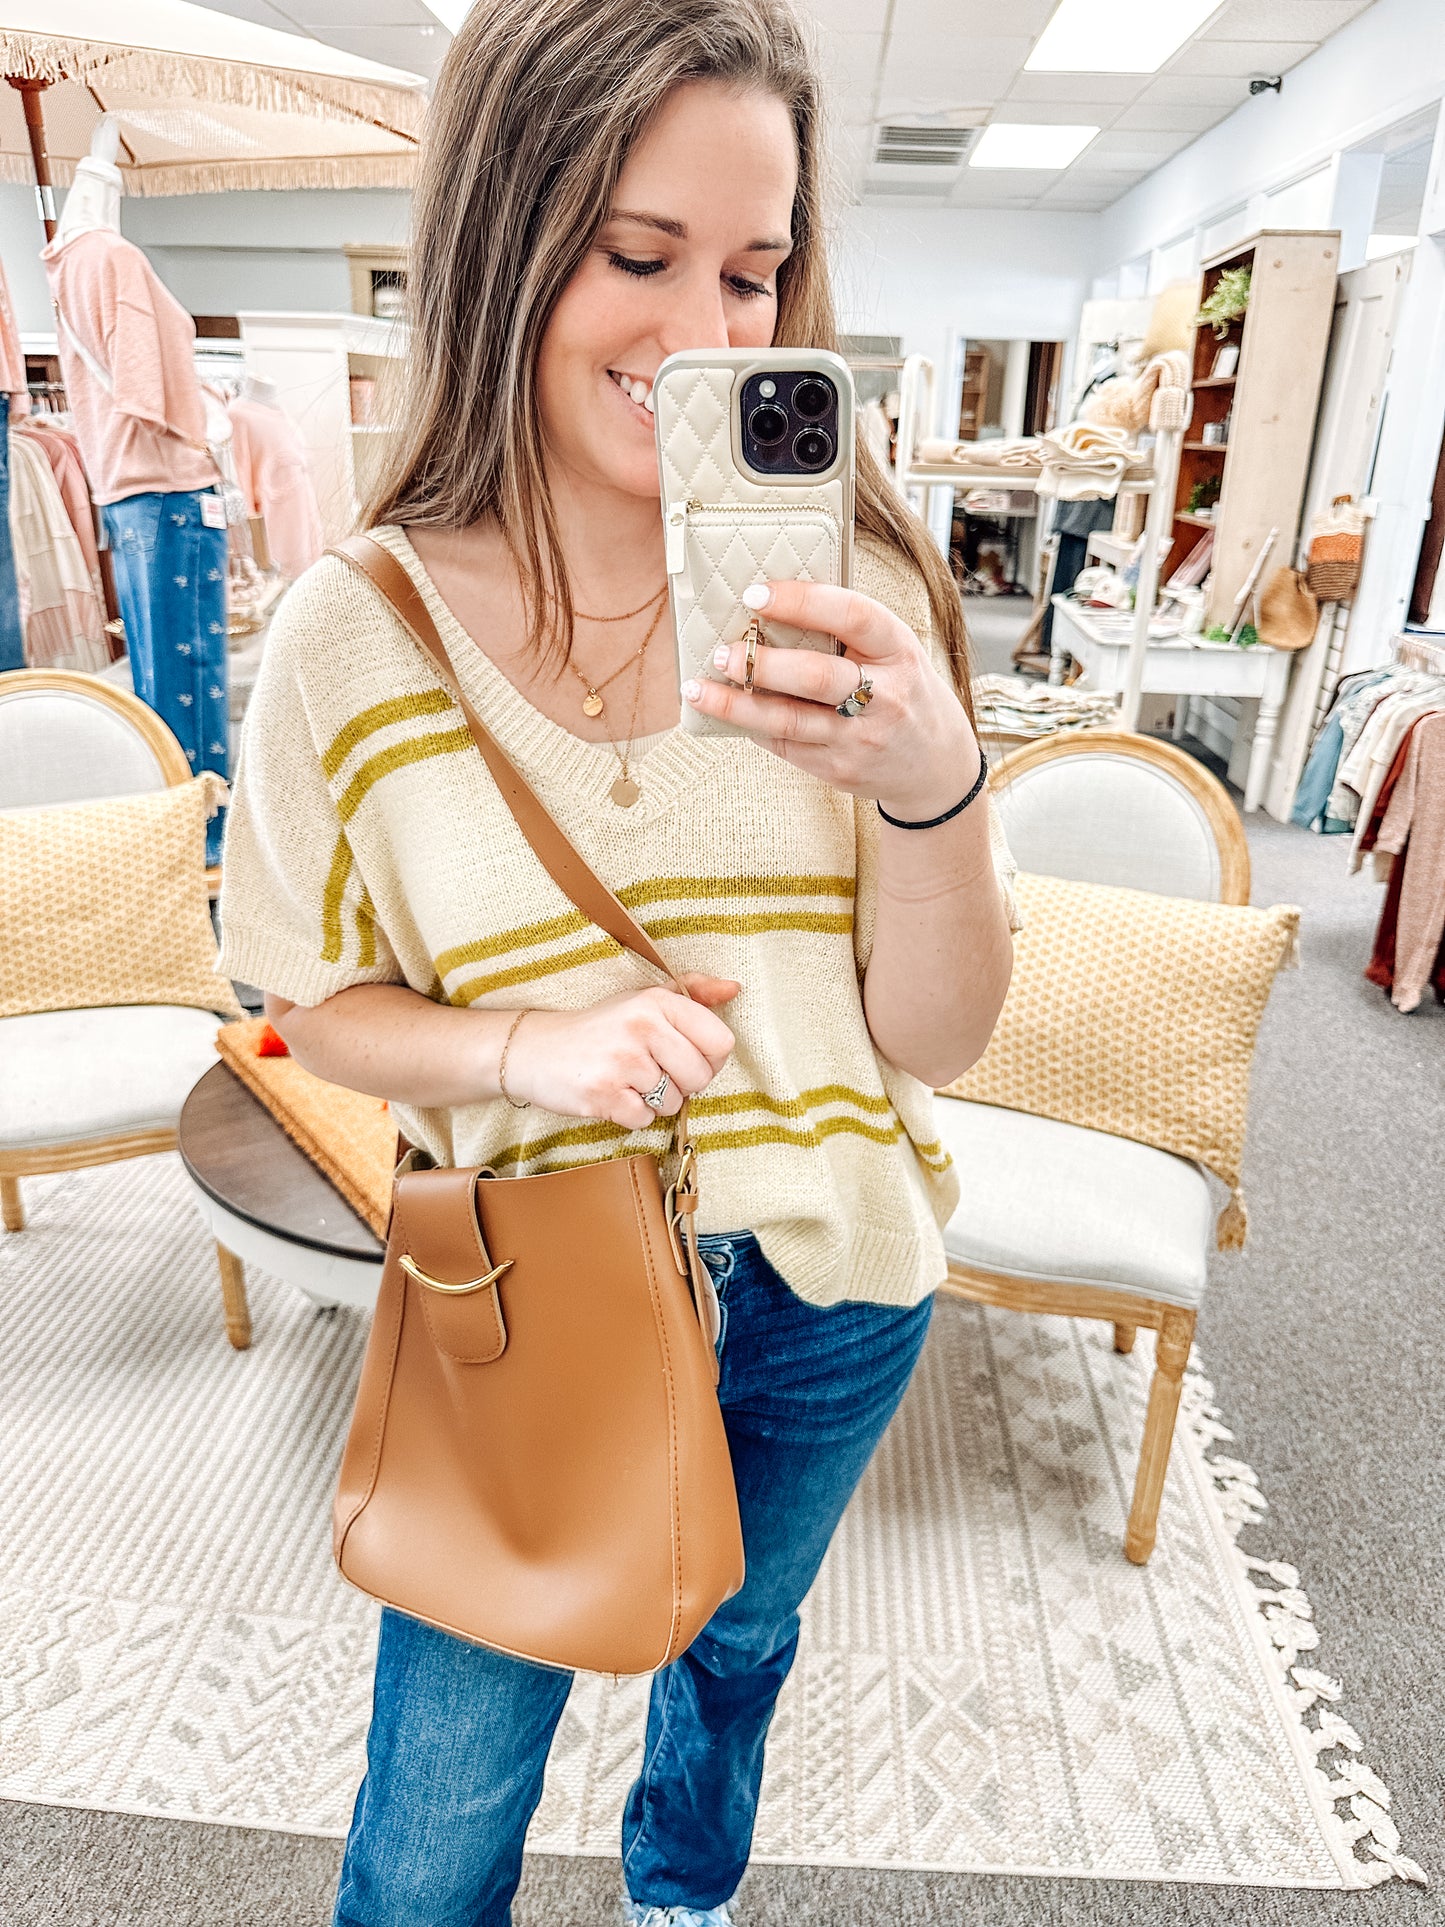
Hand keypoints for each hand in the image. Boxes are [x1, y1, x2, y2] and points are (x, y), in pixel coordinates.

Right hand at [503, 974, 738, 1129]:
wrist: (537, 1049)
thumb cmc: (601, 1027)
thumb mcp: (644, 999)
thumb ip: (692, 992)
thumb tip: (733, 989)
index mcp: (658, 1001)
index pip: (720, 1042)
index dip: (708, 1057)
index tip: (684, 1055)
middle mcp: (642, 1026)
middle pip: (701, 1078)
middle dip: (682, 1083)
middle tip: (652, 1071)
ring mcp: (622, 1061)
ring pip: (674, 1102)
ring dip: (655, 1101)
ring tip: (628, 1080)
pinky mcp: (603, 1094)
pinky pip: (645, 1120)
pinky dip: (631, 1115)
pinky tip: (613, 1094)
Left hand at [681, 581, 980, 821]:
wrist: (936, 766)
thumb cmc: (904, 692)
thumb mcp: (895, 652)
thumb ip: (848, 630)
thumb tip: (772, 605)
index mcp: (899, 651)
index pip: (854, 616)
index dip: (803, 602)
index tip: (757, 593)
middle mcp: (885, 696)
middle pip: (816, 676)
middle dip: (762, 663)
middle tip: (722, 651)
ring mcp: (861, 738)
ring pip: (789, 720)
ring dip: (738, 704)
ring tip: (701, 688)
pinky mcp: (839, 769)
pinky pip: (785, 745)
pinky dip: (752, 726)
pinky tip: (727, 712)